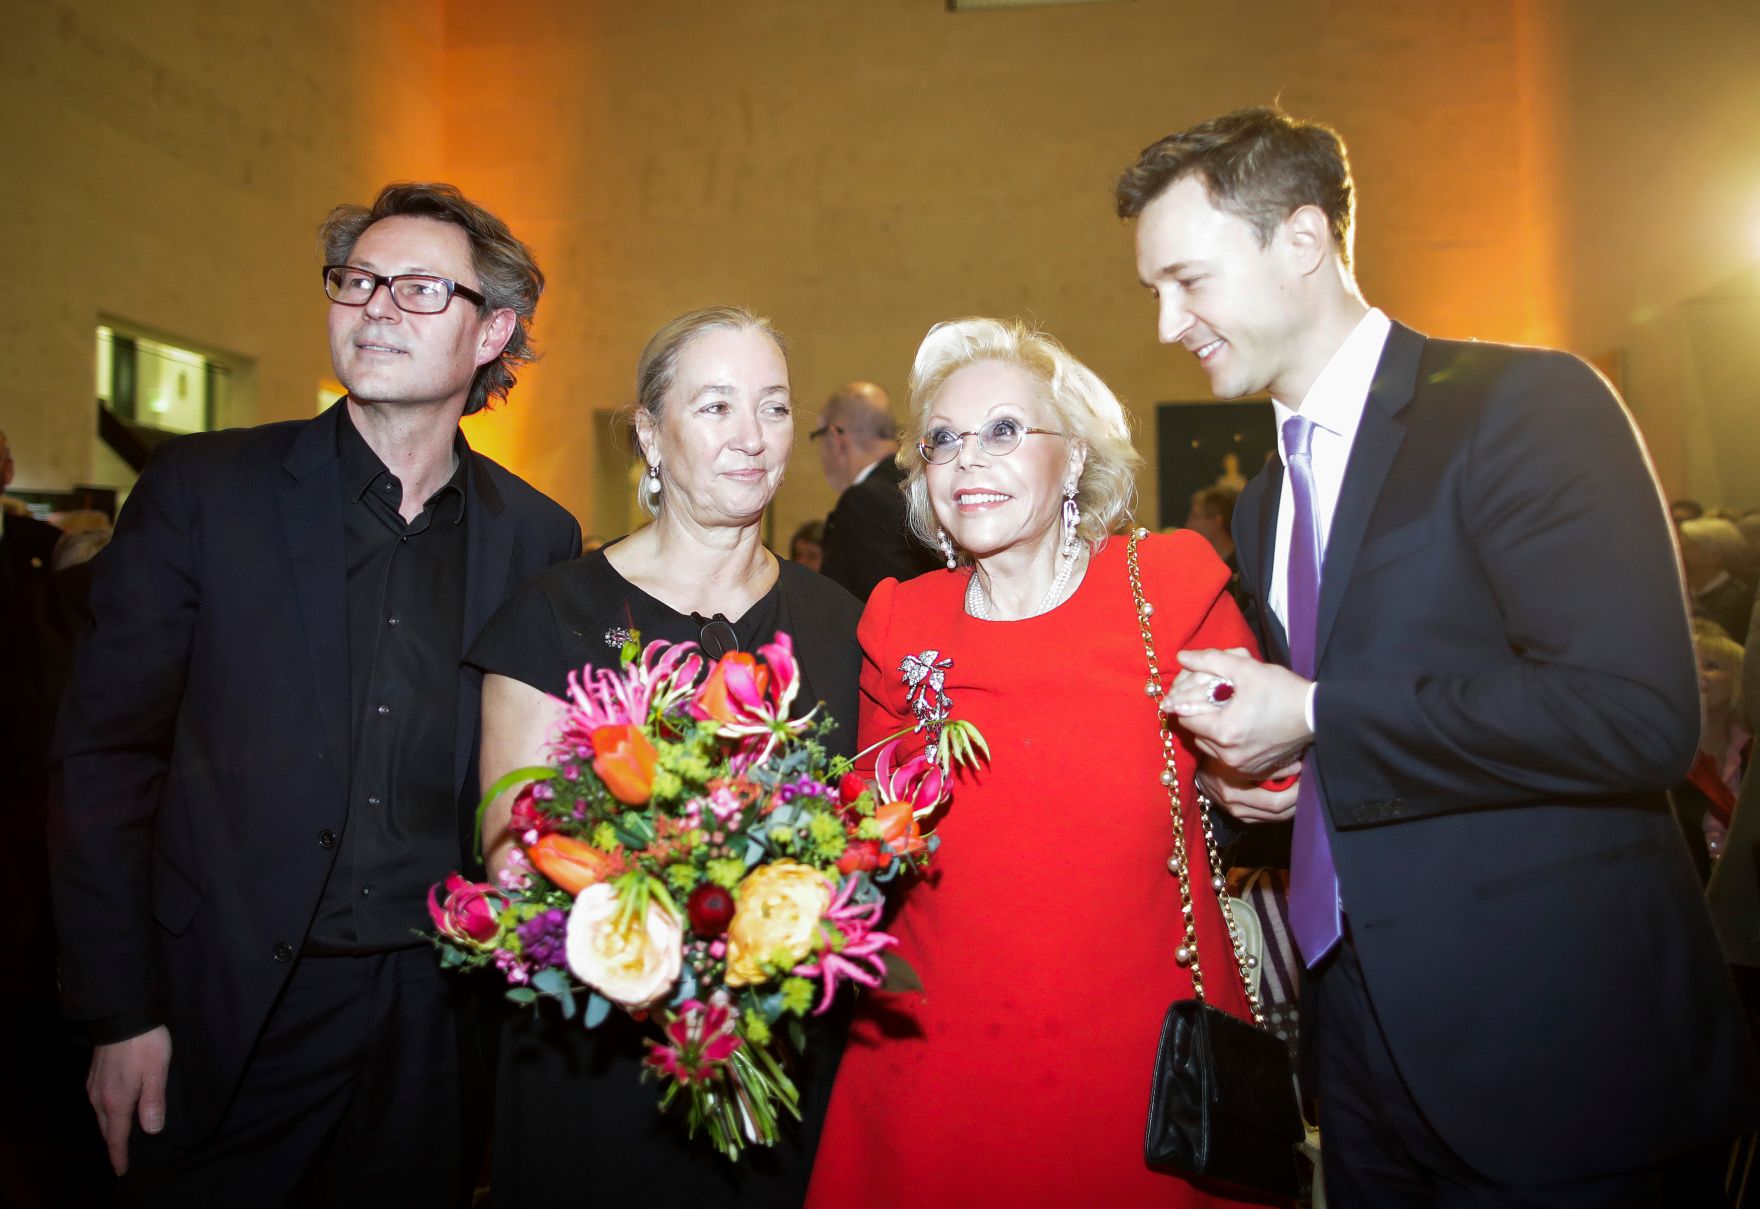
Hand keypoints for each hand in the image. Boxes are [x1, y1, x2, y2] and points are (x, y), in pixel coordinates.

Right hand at [88, 1025, 170, 1174]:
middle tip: (122, 1155)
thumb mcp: (157, 1072)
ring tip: (120, 1136)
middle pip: (106, 1128)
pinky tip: (115, 1109)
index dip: (119, 1154)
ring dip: (110, 1128)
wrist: (121, 1016)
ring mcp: (94, 1085)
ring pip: (101, 1115)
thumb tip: (151, 1129)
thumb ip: (153, 1102)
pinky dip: (107, 1113)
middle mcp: (99, 1098)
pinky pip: (98, 1103)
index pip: (117, 1136)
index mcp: (116, 1101)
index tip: (121, 1170)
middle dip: (114, 1143)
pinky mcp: (93, 1075)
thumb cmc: (144, 1044)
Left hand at [1165, 648, 1313, 778]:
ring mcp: (1242, 767)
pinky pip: (1226, 758)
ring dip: (1212, 732)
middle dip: (1200, 716)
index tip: (1198, 692)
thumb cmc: (1282, 690)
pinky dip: (1227, 745)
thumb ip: (1210, 660)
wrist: (1317, 715)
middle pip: (1196, 734)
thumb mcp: (1246, 668)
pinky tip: (1241, 728)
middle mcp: (1229, 755)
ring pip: (1209, 747)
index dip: (1186, 702)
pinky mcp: (1253, 771)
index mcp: (1224, 732)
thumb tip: (1182, 657)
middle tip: (1214, 701)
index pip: (1185, 718)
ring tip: (1228, 713)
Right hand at [1197, 759, 1300, 822]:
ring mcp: (1238, 813)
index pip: (1272, 794)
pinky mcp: (1242, 818)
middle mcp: (1235, 804)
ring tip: (1302, 788)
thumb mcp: (1233, 755)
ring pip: (1276, 816)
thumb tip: (1291, 757)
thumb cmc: (1219, 759)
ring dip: (1293, 804)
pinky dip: (1283, 810)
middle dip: (1297, 795)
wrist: (1199, 775)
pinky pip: (1269, 818)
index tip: (1301, 766)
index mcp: (1233, 787)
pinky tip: (1290, 799)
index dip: (1292, 782)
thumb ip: (1258, 759)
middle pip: (1277, 807)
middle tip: (1307, 780)